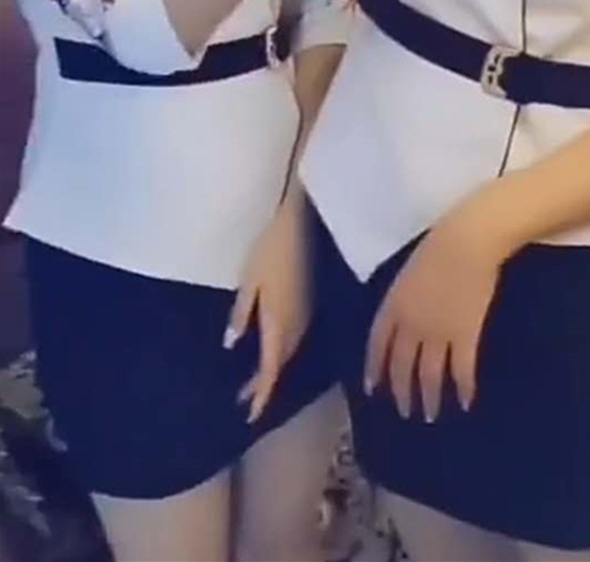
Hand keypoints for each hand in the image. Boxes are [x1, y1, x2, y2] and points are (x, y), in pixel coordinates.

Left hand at [224, 191, 309, 423]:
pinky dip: (280, 351)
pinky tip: (271, 349)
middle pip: (280, 364)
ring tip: (253, 381)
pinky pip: (295, 338)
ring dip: (272, 368)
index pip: (270, 369)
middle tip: (243, 400)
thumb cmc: (270, 248)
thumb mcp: (249, 281)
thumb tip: (231, 345)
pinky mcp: (309, 302)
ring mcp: (306, 313)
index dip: (261, 394)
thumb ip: (241, 314)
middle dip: (262, 385)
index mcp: (280, 322)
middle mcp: (297, 324)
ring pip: (289, 352)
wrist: (303, 222)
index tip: (250, 415)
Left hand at [364, 203, 502, 422]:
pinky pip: (462, 369)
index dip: (374, 368)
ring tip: (429, 414)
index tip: (372, 389)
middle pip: (401, 365)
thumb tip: (404, 316)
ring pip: (429, 374)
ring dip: (429, 397)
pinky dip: (463, 388)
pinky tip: (465, 402)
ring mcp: (438, 333)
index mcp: (393, 306)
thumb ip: (403, 298)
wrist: (466, 242)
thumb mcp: (408, 272)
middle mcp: (411, 325)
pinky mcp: (466, 335)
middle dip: (401, 390)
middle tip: (404, 411)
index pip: (377, 344)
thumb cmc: (438, 246)